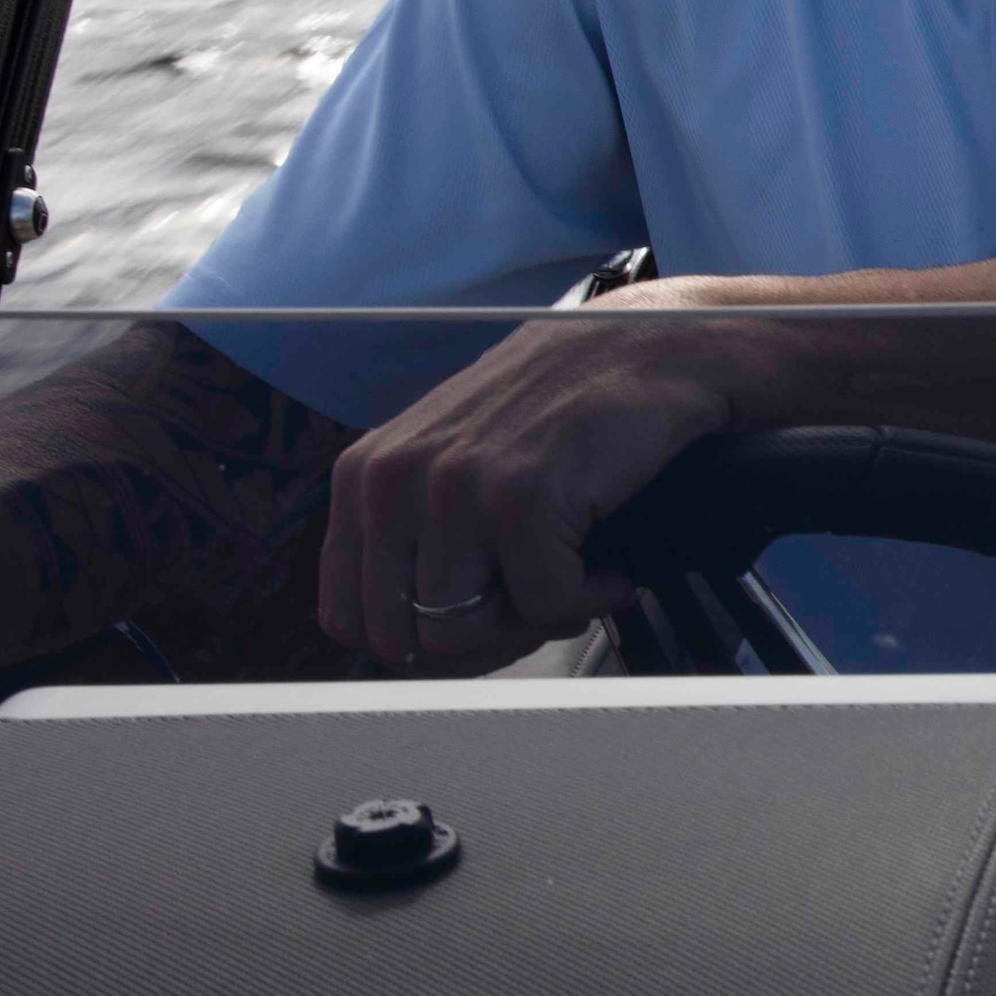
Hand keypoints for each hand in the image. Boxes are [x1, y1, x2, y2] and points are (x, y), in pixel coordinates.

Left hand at [315, 296, 750, 671]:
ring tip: (572, 585)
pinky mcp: (522, 497)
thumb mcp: (451, 459)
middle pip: (402, 639)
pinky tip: (609, 568)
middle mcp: (394, 479)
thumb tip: (409, 637)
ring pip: (462, 633)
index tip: (479, 628)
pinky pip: (544, 605)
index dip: (418, 646)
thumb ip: (413, 529)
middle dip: (476, 646)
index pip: (348, 617)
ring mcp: (455, 487)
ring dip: (530, 627)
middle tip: (532, 613)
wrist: (647, 348)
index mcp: (364, 475)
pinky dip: (590, 598)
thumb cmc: (560, 411)